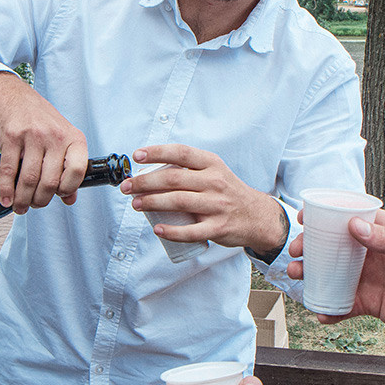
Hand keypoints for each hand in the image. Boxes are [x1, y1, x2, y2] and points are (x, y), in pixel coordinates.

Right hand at [0, 71, 87, 213]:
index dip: (67, 189)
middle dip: (40, 201)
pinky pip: (8, 171)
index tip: (57, 195)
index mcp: (74, 138)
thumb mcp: (63, 140)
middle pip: (49, 181)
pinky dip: (6, 190)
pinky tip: (6, 199)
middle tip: (33, 205)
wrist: (16, 99)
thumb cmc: (43, 123)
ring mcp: (33, 136)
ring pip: (28, 179)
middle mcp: (55, 136)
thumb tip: (70, 199)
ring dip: (22, 199)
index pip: (77, 171)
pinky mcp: (12, 137)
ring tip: (20, 206)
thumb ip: (69, 169)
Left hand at [123, 145, 287, 255]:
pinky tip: (157, 229)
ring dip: (152, 202)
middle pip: (173, 179)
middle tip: (127, 187)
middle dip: (145, 182)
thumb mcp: (215, 172)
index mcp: (212, 165)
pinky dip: (172, 231)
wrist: (257, 216)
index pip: (181, 153)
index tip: (137, 156)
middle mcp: (215, 182)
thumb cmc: (228, 193)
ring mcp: (217, 206)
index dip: (157, 152)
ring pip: (178, 202)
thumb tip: (151, 168)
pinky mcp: (218, 228)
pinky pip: (191, 231)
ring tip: (136, 204)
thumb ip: (190, 168)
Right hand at [287, 208, 384, 333]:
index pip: (352, 217)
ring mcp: (372, 278)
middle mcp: (376, 253)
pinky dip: (330, 308)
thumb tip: (355, 225)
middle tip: (295, 252)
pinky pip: (344, 304)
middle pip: (336, 245)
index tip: (304, 217)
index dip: (326, 215)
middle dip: (311, 247)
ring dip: (313, 275)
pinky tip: (321, 312)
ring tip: (298, 278)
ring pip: (334, 273)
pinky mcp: (372, 303)